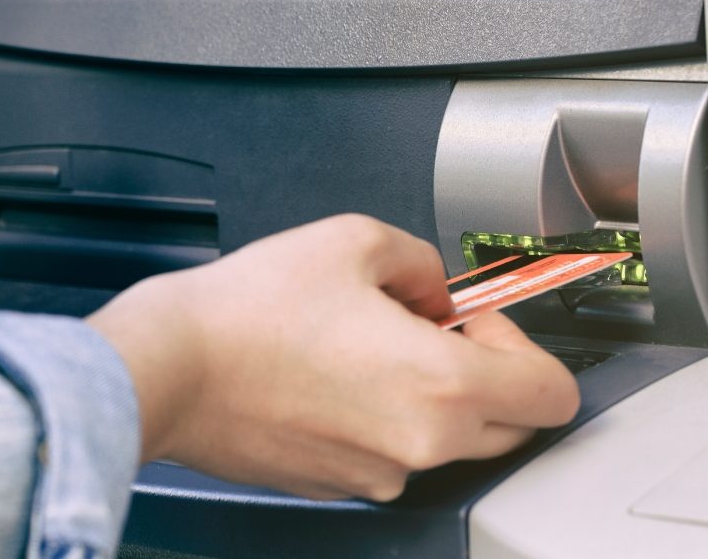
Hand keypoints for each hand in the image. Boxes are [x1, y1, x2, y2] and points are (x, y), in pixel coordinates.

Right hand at [87, 214, 579, 500]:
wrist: (172, 366)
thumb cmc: (249, 311)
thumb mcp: (353, 240)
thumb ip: (422, 260)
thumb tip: (433, 289)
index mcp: (441, 386)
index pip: (553, 395)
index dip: (524, 347)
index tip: (474, 324)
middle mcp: (419, 445)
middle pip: (505, 423)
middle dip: (478, 371)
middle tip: (420, 328)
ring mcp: (376, 473)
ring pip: (441, 438)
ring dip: (424, 393)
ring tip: (359, 347)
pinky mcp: (336, 484)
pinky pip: (387, 453)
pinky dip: (377, 418)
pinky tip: (326, 375)